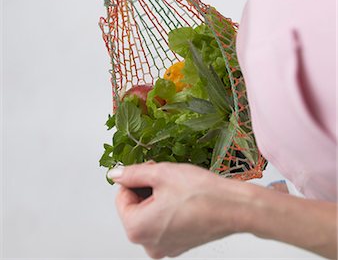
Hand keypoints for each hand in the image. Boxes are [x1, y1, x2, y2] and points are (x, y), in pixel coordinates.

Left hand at [111, 162, 252, 258]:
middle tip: (165, 176)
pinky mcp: (178, 245)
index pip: (121, 197)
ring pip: (149, 214)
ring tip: (177, 187)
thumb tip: (115, 174)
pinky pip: (163, 223)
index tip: (151, 169)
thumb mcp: (161, 173)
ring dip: (157, 197)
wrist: (234, 207)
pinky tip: (184, 199)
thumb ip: (133, 173)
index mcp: (137, 229)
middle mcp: (148, 245)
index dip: (135, 179)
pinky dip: (169, 209)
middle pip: (135, 207)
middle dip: (146, 188)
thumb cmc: (201, 192)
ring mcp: (164, 248)